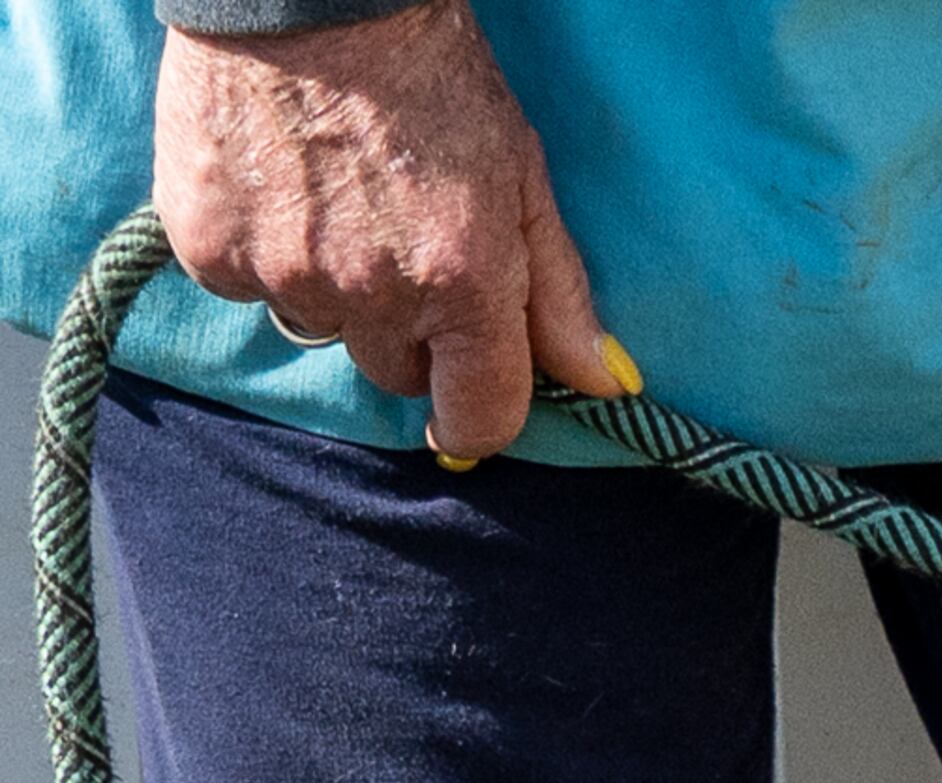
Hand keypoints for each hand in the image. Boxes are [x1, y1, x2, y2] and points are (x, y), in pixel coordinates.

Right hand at [154, 0, 628, 463]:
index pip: (480, 417)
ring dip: (327, 286)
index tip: (464, 405)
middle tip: (394, 240)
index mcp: (462, 286)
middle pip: (394, 371)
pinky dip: (255, 249)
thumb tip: (601, 385)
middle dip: (403, 328)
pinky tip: (270, 183)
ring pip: (318, 328)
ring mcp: (286, 273)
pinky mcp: (210, 246)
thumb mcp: (520, 175)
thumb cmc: (430, 74)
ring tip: (329, 198)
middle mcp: (373, 294)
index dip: (475, 418)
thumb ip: (558, 292)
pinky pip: (242, 285)